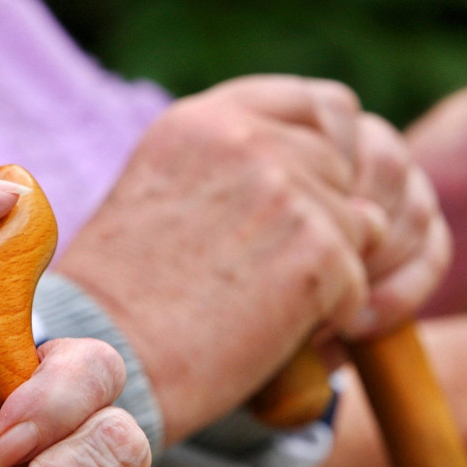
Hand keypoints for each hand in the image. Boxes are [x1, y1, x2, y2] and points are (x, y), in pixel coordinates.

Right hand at [57, 75, 445, 443]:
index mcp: (208, 119)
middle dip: (327, 223)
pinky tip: (270, 334)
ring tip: (261, 308)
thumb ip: (235, 167)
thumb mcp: (165, 192)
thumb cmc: (125, 295)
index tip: (315, 201)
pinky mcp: (317, 253)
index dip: (335, 157)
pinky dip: (329, 317)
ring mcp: (287, 193)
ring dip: (328, 273)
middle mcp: (250, 141)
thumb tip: (322, 175)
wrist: (107, 359)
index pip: (325, 108)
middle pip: (345, 172)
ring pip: (359, 229)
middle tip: (273, 275)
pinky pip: (358, 283)